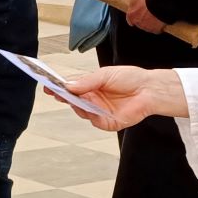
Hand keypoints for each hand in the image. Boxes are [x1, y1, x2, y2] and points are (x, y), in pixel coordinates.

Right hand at [61, 65, 186, 130]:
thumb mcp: (105, 74)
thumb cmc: (130, 78)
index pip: (71, 88)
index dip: (59, 87)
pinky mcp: (108, 122)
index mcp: (90, 87)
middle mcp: (93, 100)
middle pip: (73, 101)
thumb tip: (68, 85)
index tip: (48, 85)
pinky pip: (95, 121)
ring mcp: (99, 112)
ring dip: (78, 105)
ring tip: (75, 97)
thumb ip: (87, 81)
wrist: (149, 89)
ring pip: (81, 112)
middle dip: (64, 97)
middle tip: (56, 92)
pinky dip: (92, 115)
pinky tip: (92, 107)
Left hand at [114, 0, 166, 33]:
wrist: (162, 0)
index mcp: (131, 15)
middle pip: (139, 22)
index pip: (129, 19)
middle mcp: (138, 23)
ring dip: (150, 22)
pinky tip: (161, 18)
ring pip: (147, 26)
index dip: (134, 15)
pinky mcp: (157, 29)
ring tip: (155, 13)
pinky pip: (156, 29)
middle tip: (149, 10)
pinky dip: (158, 26)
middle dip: (143, 18)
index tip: (138, 11)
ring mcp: (148, 27)